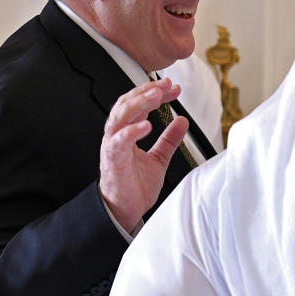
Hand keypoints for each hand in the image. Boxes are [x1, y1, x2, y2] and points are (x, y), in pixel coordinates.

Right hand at [98, 78, 187, 231]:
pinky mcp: (112, 160)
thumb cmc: (135, 186)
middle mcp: (118, 134)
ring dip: (138, 103)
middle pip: (127, 103)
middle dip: (146, 91)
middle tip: (165, 84)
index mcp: (128, 132)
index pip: (139, 104)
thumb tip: (182, 120)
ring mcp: (113, 145)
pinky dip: (132, 131)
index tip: (174, 87)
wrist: (125, 211)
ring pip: (120, 116)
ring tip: (156, 96)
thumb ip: (169, 140)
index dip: (156, 93)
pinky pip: (118, 141)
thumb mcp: (159, 159)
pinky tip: (147, 125)